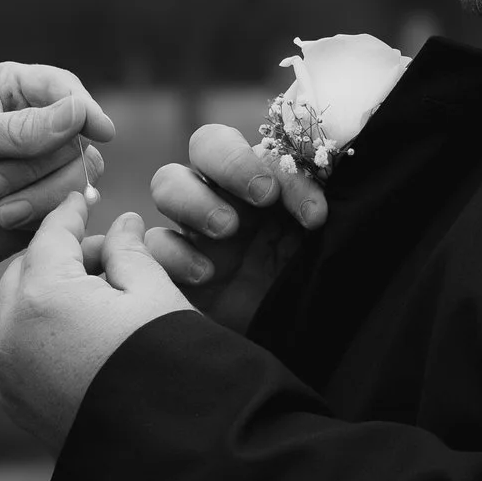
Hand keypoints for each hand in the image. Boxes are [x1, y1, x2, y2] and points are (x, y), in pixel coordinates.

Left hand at [0, 61, 115, 276]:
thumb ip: (20, 129)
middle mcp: (30, 127)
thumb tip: (80, 112)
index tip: (98, 129)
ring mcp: (37, 170)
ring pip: (79, 173)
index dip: (83, 107)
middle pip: (74, 137)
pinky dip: (43, 214)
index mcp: (7, 92)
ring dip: (37, 193)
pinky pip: (70, 207)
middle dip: (32, 165)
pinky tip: (8, 219)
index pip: (63, 88)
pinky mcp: (39, 208)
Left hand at [0, 191, 191, 452]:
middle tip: (106, 256)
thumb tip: (121, 225)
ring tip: (99, 298)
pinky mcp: (16, 401)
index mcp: (43, 294)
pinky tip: (82, 334)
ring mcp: (8, 370)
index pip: (51, 234)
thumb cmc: (169, 365)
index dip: (70, 212)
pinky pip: (17, 348)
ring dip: (47, 293)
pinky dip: (40, 331)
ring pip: (16, 309)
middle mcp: (10, 330)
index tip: (83, 199)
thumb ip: (129, 251)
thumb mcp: (154, 294)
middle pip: (26, 269)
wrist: (167, 452)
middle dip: (60, 255)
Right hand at [144, 122, 324, 296]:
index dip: (286, 166)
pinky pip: (153, 244)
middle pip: (205, 144)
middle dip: (232, 163)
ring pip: (167, 183)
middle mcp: (228, 192)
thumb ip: (322, 205)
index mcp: (269, 178)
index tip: (313, 213)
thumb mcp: (329, 242)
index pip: (269, 144)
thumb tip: (324, 191)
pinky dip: (174, 253)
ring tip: (227, 230)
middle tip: (263, 198)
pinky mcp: (173, 267)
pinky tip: (206, 274)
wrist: (295, 336)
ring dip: (194, 200)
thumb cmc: (311, 282)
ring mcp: (196, 228)